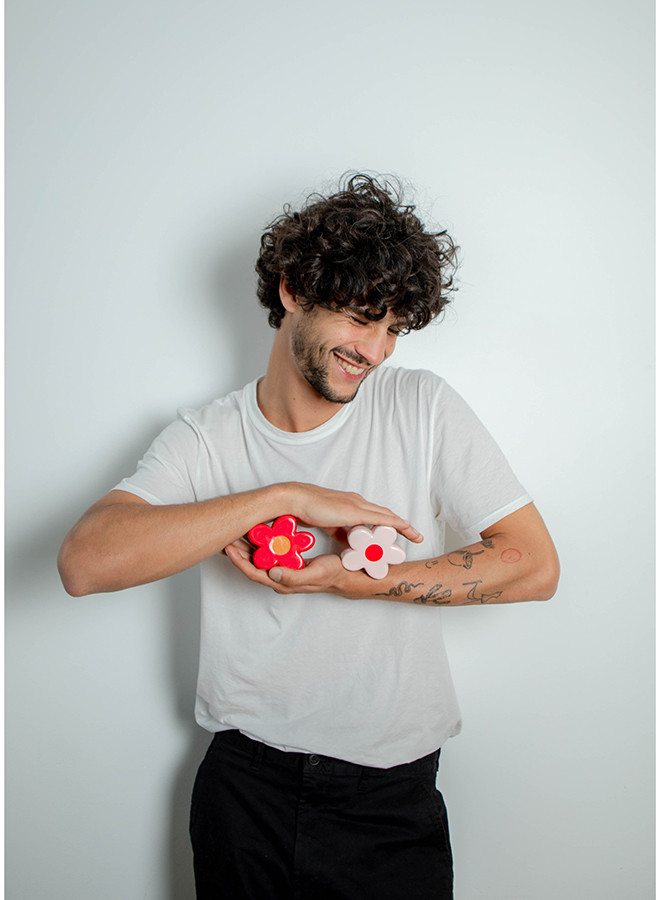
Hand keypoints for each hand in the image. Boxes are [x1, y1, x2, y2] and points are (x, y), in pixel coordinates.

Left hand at [224, 540, 369, 597]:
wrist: (347, 575)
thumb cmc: (333, 575)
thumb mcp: (316, 574)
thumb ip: (294, 576)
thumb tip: (273, 573)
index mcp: (282, 583)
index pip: (254, 573)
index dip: (239, 561)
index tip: (229, 547)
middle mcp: (279, 578)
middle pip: (252, 566)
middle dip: (238, 551)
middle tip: (227, 535)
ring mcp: (283, 570)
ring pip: (259, 559)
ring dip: (247, 546)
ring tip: (236, 532)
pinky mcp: (288, 562)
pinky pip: (269, 554)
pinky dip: (260, 544)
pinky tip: (257, 533)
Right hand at [286, 483, 422, 543]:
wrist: (297, 499)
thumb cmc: (309, 509)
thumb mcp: (329, 525)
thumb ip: (342, 533)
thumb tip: (351, 544)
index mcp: (352, 504)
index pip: (377, 514)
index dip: (391, 523)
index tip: (402, 532)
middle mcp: (358, 502)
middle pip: (386, 514)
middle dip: (403, 526)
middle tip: (416, 536)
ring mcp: (357, 505)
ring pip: (387, 515)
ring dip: (402, 526)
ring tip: (415, 536)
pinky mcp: (354, 511)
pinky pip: (380, 518)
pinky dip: (394, 523)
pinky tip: (404, 528)